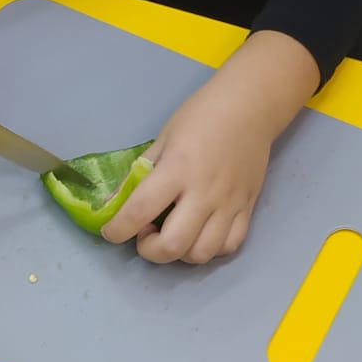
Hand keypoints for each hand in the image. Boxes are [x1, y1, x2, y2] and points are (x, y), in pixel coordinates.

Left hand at [102, 80, 273, 264]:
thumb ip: (141, 172)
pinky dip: (209, 249)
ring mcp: (229, 204)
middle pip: (173, 246)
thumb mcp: (162, 138)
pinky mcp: (248, 208)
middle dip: (149, 250)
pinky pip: (229, 246)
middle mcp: (204, 192)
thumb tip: (115, 202)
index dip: (118, 229)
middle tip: (145, 233)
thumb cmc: (201, 116)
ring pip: (201, 254)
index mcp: (177, 169)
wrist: (249, 107)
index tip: (112, 232)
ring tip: (173, 233)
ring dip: (179, 254)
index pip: (140, 211)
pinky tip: (199, 233)